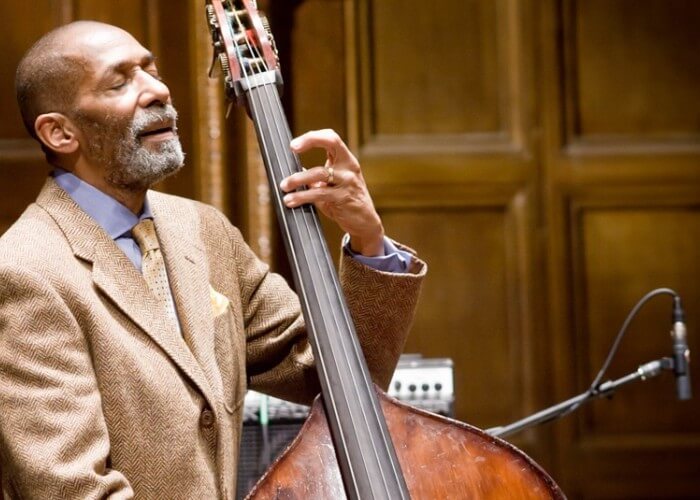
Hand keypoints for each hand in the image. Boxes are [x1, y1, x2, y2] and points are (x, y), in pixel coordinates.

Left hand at [280, 129, 384, 256]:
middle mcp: (349, 167)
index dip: (312, 137)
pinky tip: (291, 200)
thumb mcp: (331, 186)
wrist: (365, 222)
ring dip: (298, 178)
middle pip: (332, 142)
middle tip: (292, 149)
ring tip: (284, 186)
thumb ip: (315, 179)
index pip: (331, 138)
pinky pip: (319, 193)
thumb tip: (296, 170)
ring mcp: (348, 181)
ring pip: (320, 172)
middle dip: (310, 141)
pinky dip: (302, 196)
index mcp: (346, 160)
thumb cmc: (346, 202)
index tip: (294, 145)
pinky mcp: (344, 197)